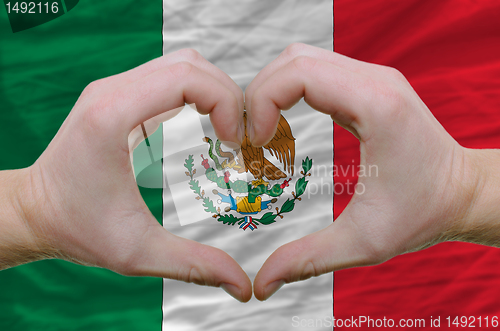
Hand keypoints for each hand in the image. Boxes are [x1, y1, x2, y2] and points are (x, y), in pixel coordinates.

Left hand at [1, 49, 251, 301]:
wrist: (35, 212)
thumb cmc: (78, 229)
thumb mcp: (137, 252)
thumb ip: (194, 265)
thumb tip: (243, 285)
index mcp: (113, 115)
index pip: (187, 77)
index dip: (225, 102)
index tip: (236, 142)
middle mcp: (112, 91)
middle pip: (190, 64)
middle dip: (227, 95)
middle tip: (241, 137)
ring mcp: (114, 89)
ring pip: (182, 64)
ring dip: (214, 91)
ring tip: (229, 130)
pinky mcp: (120, 96)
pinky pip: (169, 77)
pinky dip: (198, 93)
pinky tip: (209, 124)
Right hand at [246, 43, 498, 300]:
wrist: (462, 192)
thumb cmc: (422, 215)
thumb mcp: (363, 243)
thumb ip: (306, 260)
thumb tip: (261, 285)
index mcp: (376, 106)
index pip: (299, 73)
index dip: (261, 101)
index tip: (254, 144)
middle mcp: (375, 80)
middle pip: (293, 60)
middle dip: (257, 94)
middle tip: (248, 139)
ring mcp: (373, 76)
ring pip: (301, 59)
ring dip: (271, 90)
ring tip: (261, 133)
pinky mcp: (368, 83)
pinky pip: (316, 70)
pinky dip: (288, 90)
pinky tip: (282, 124)